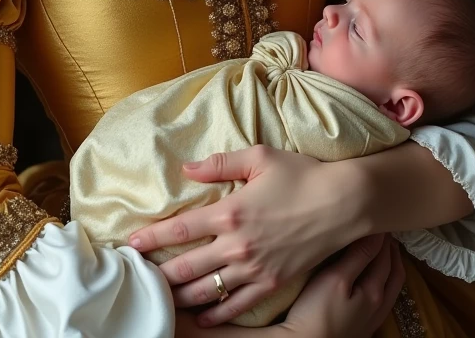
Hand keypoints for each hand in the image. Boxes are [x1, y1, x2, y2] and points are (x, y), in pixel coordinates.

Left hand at [130, 146, 365, 325]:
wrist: (343, 203)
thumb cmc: (301, 174)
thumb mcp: (259, 157)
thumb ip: (218, 163)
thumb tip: (185, 168)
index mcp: (230, 211)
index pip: (180, 229)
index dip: (152, 239)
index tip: (131, 245)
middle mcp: (238, 244)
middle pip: (187, 267)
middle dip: (159, 275)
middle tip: (138, 279)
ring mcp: (255, 268)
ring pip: (207, 291)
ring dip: (181, 297)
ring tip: (161, 300)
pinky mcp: (272, 283)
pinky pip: (237, 305)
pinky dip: (215, 314)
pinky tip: (201, 317)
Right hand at [280, 233, 404, 337]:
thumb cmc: (318, 311)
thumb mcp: (337, 279)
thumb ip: (358, 256)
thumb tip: (376, 232)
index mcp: (375, 292)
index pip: (383, 257)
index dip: (382, 237)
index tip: (379, 220)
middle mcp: (379, 307)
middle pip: (393, 274)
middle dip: (391, 252)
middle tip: (386, 234)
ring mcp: (371, 320)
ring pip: (391, 290)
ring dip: (391, 269)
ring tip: (387, 254)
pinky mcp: (361, 329)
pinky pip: (383, 302)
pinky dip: (385, 285)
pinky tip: (375, 284)